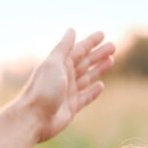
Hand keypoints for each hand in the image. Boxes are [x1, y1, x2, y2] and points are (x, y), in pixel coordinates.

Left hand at [20, 29, 114, 143]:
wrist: (34, 118)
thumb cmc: (43, 88)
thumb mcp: (54, 63)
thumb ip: (64, 47)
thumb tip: (71, 30)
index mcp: (59, 65)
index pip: (78, 50)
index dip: (90, 42)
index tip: (103, 34)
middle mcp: (63, 77)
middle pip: (84, 62)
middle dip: (98, 54)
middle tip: (113, 47)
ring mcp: (67, 93)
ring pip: (87, 78)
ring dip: (98, 69)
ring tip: (111, 61)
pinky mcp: (71, 107)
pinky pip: (85, 97)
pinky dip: (93, 91)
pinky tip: (101, 85)